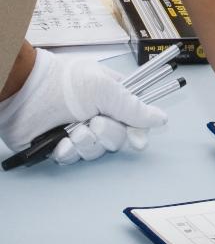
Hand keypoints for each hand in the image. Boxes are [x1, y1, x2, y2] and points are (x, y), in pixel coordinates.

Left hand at [0, 49, 166, 164]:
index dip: (137, 131)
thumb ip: (134, 108)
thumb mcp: (106, 90)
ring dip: (87, 142)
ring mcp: (79, 130)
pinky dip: (69, 151)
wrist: (25, 94)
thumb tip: (160, 118)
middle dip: (107, 134)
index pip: (134, 118)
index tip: (137, 140)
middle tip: (95, 122)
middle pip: (118, 139)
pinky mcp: (61, 146)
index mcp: (111, 96)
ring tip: (74, 130)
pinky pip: (74, 159)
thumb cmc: (64, 84)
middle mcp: (97, 114)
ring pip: (97, 151)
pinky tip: (62, 141)